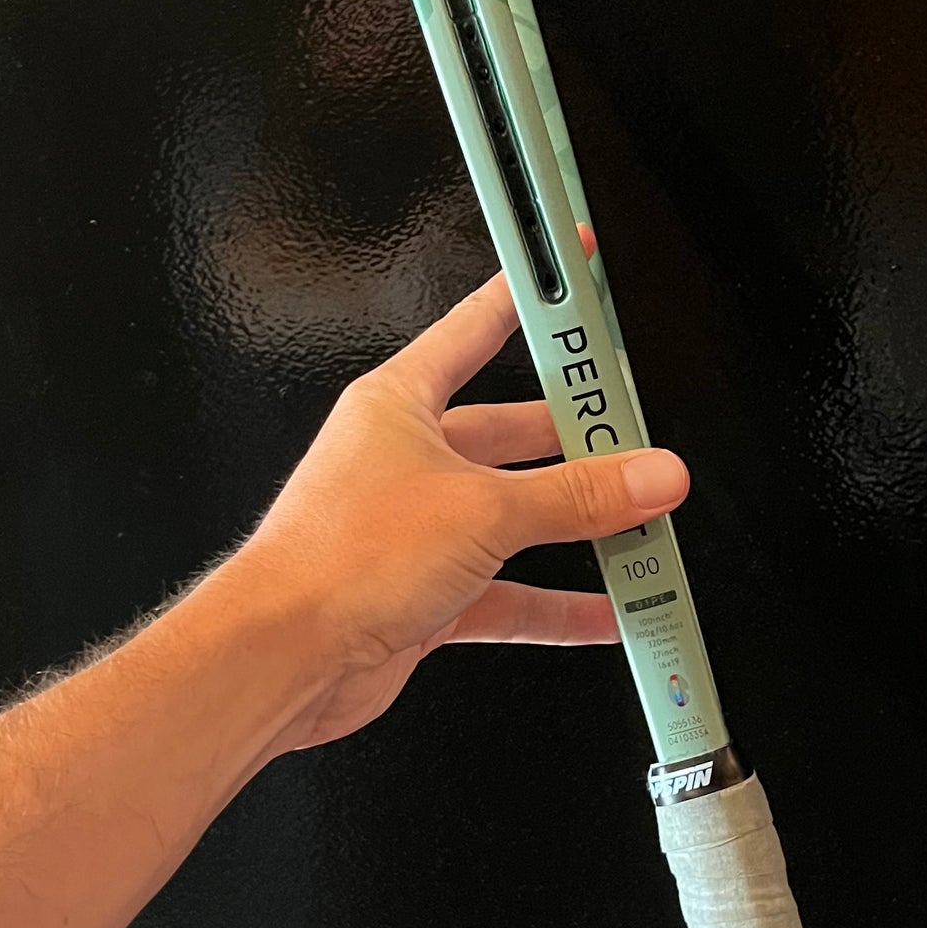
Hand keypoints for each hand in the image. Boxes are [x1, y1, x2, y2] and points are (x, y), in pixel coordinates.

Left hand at [223, 268, 689, 754]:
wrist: (283, 656)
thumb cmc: (333, 560)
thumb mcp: (483, 509)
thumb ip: (574, 496)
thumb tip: (643, 475)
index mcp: (400, 403)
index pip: (476, 328)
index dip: (527, 296)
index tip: (567, 270)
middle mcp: (405, 459)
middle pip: (509, 431)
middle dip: (575, 438)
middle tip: (633, 433)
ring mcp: (415, 528)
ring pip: (512, 515)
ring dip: (573, 526)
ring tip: (635, 524)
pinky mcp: (422, 591)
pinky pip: (505, 591)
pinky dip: (553, 604)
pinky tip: (598, 612)